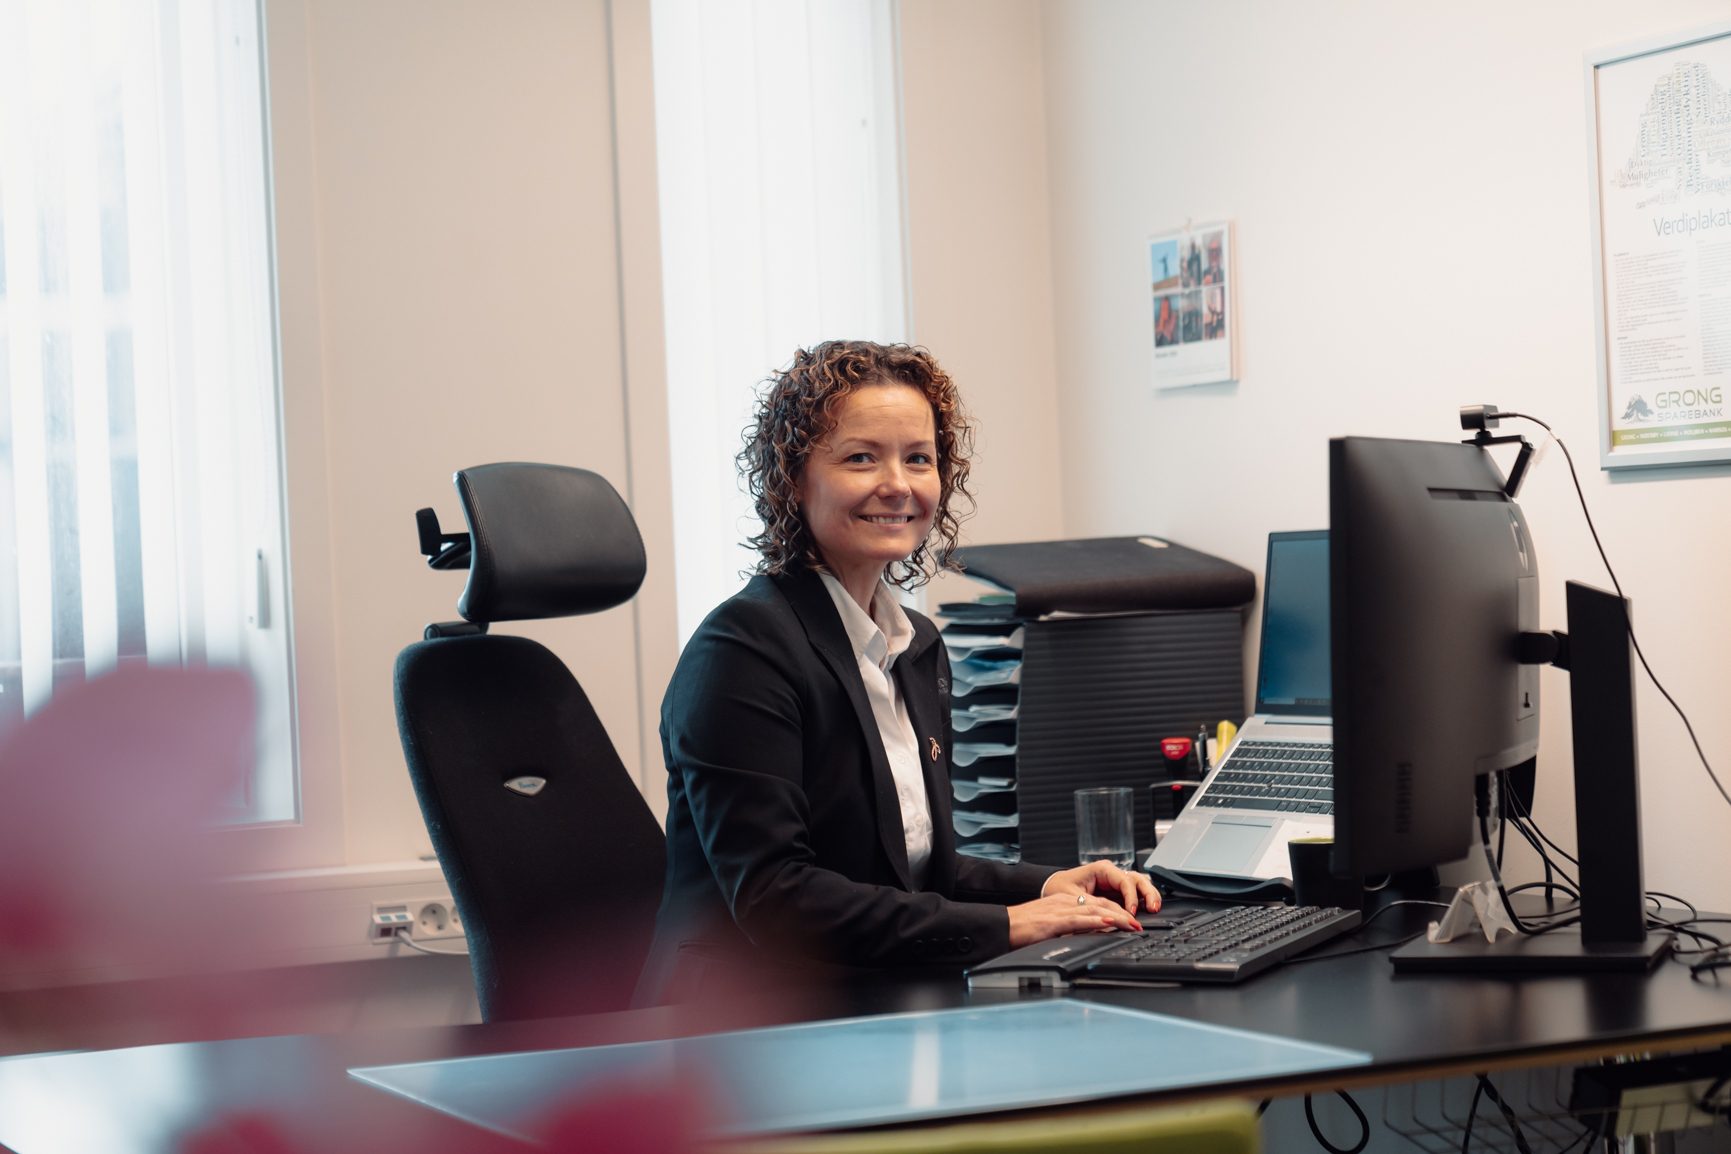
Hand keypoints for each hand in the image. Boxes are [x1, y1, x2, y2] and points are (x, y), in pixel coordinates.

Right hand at [1006, 889, 1143, 948]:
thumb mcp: (1051, 926)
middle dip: (1123, 914)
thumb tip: (1088, 937)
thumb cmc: (1022, 928)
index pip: (1097, 904)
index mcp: (1065, 902)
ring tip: (1132, 924)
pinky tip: (1108, 922)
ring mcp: (1060, 910)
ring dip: (1116, 917)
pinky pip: (1079, 919)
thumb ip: (1069, 929)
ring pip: (1094, 910)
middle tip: (1139, 924)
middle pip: (1100, 904)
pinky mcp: (1053, 921)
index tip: (1131, 921)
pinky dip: (1096, 920)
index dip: (1117, 911)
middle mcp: (1065, 903)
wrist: (1002, 925)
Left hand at [1041, 861, 1161, 917]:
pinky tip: (1148, 910)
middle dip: (1148, 893)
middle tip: (1153, 908)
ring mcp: (1115, 882)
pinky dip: (1143, 900)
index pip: (1125, 881)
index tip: (1132, 912)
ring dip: (1149, 895)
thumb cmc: (1058, 887)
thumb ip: (1092, 906)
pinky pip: (1135, 893)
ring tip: (1155, 909)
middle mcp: (1111, 873)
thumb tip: (1109, 916)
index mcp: (1102, 869)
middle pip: (1138, 879)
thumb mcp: (1074, 897)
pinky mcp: (1116, 892)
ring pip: (1140, 884)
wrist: (1050, 887)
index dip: (1131, 897)